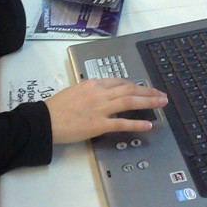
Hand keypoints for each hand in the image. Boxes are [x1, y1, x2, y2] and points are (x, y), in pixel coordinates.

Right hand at [45, 78, 167, 143]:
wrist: (45, 120)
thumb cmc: (55, 107)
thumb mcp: (74, 91)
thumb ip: (89, 92)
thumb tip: (100, 95)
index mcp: (93, 84)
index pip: (119, 81)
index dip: (135, 85)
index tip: (144, 88)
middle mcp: (99, 93)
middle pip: (129, 89)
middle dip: (148, 91)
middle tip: (161, 95)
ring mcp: (100, 109)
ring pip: (129, 101)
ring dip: (148, 102)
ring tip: (161, 103)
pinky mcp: (99, 124)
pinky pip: (121, 123)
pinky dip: (136, 123)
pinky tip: (148, 125)